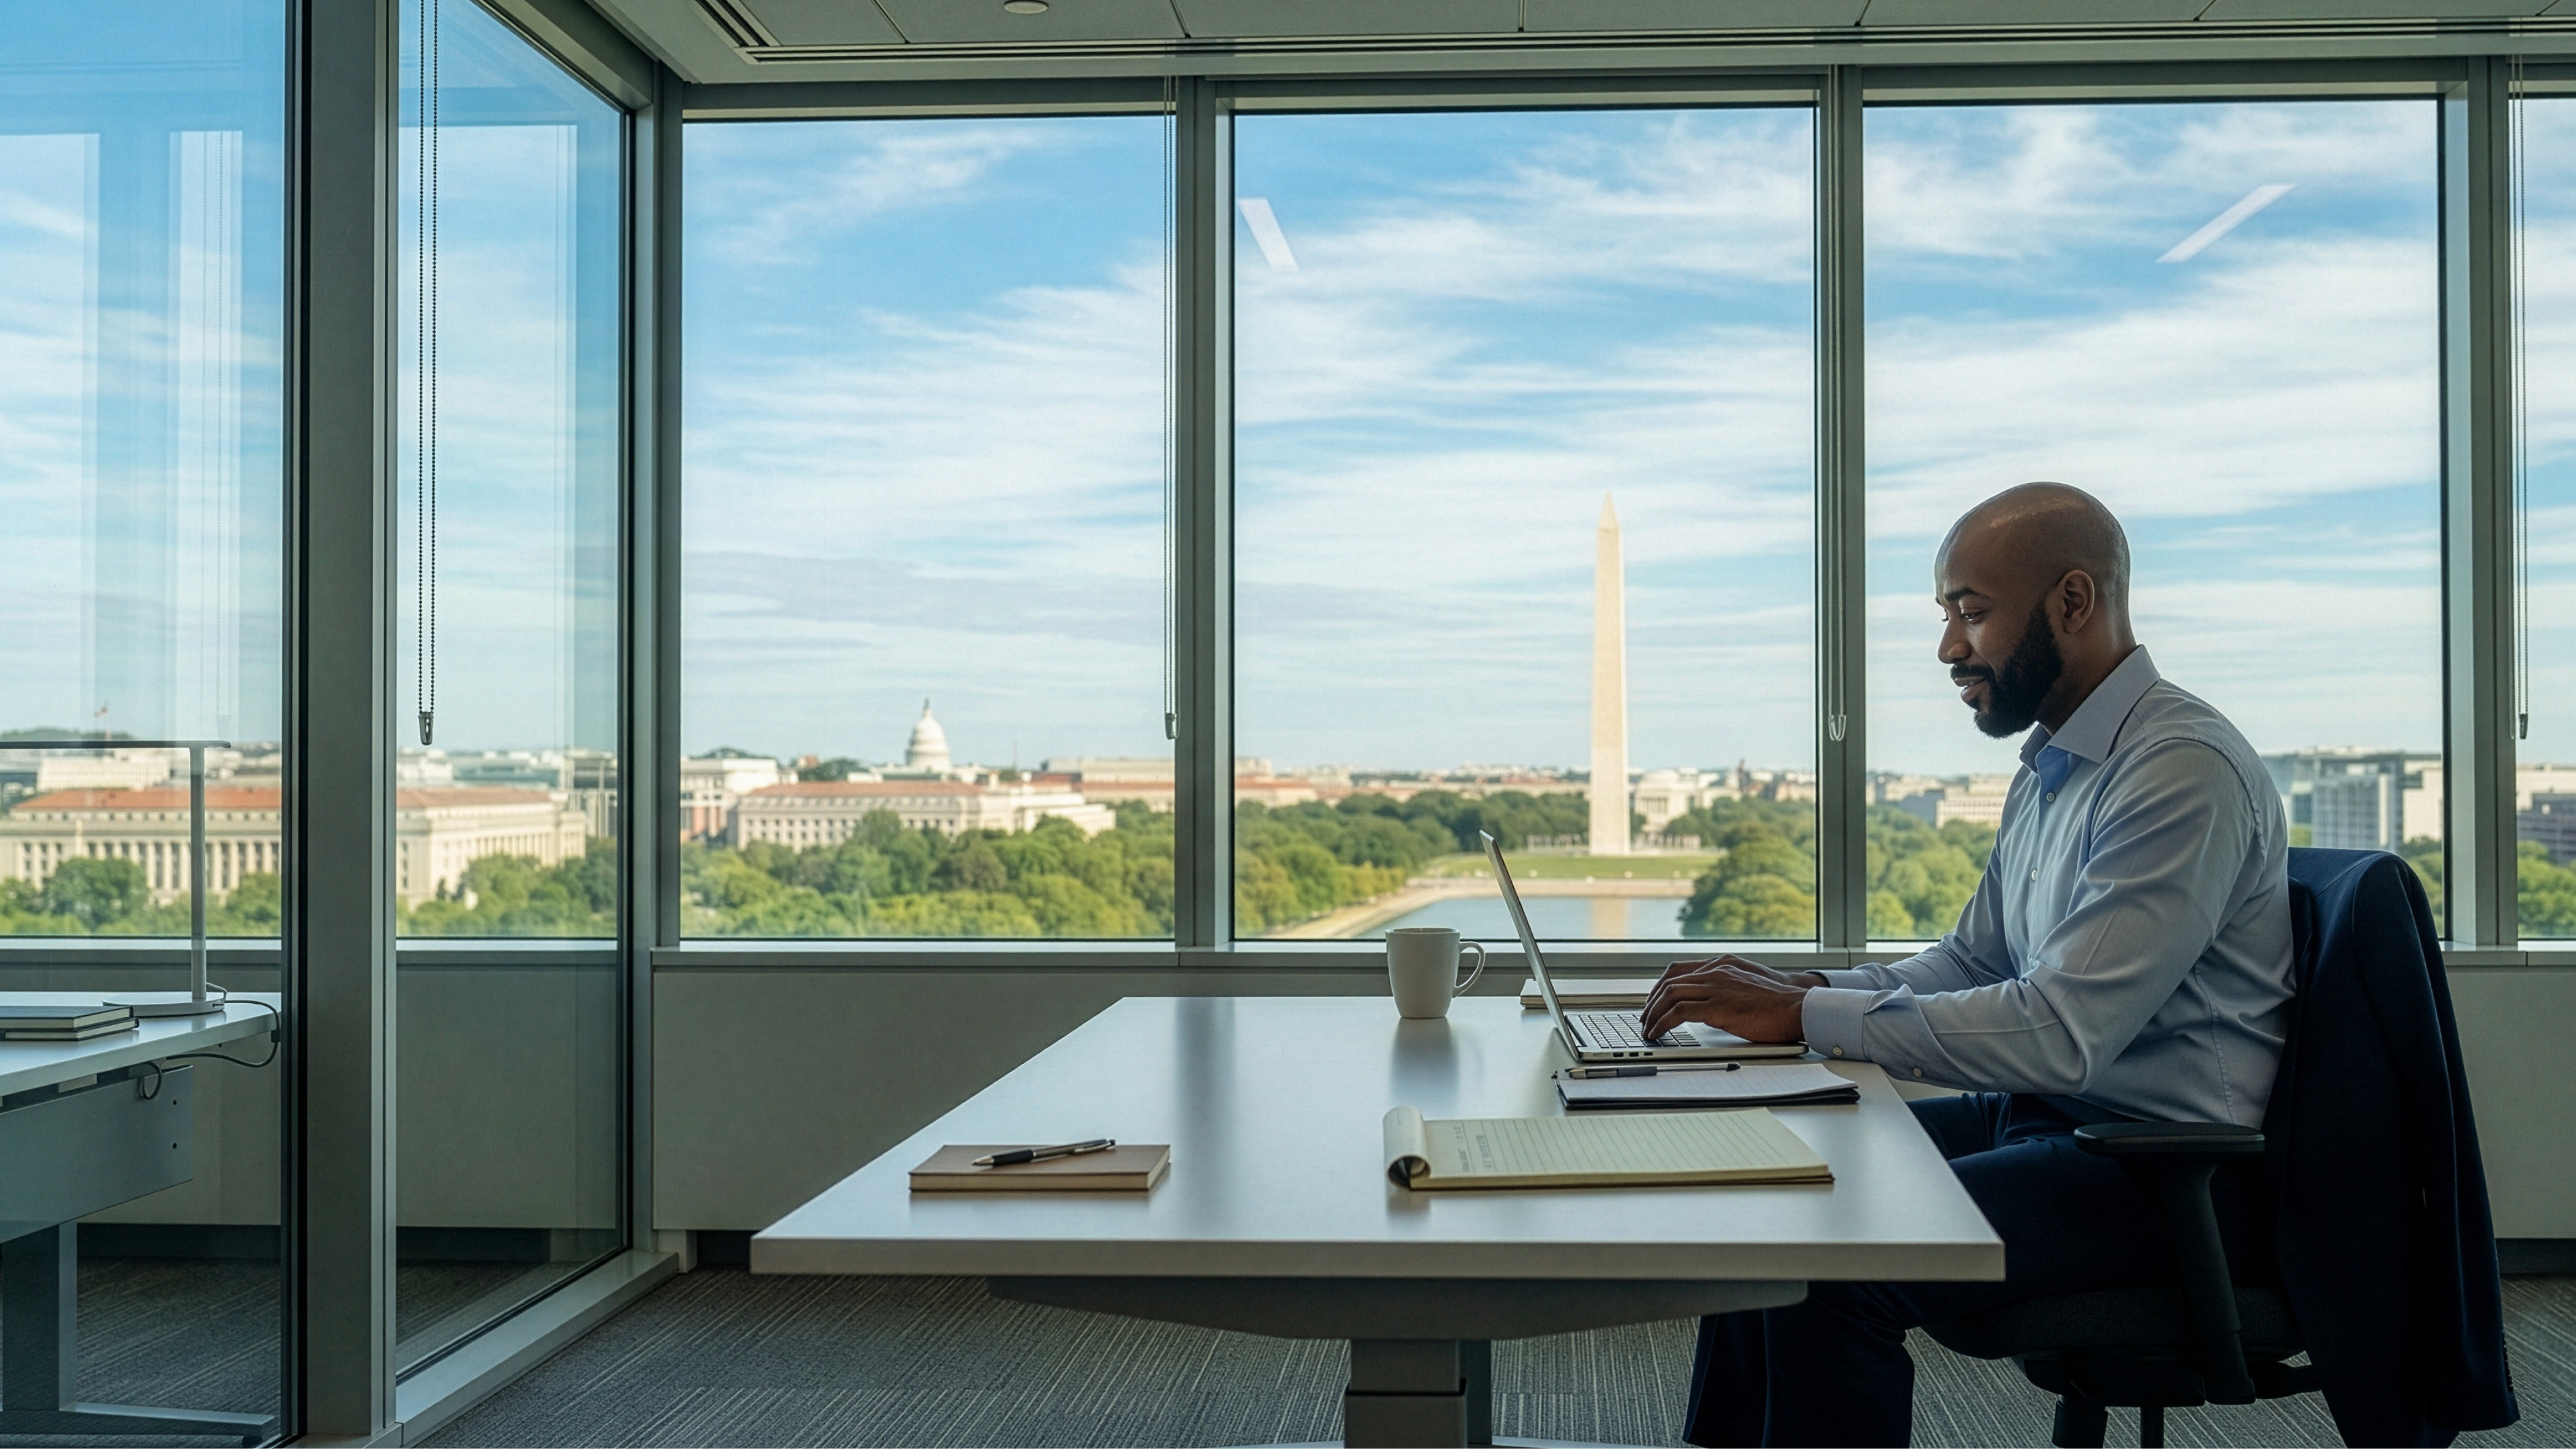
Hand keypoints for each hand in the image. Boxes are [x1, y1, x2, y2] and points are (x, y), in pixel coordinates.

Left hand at [1643, 956, 1814, 1044]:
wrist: (1800, 1006)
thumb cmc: (1781, 1000)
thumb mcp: (1749, 983)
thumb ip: (1729, 986)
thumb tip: (1713, 1002)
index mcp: (1723, 964)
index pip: (1679, 969)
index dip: (1661, 986)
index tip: (1654, 1001)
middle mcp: (1716, 970)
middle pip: (1670, 981)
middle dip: (1652, 1001)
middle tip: (1645, 1018)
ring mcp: (1716, 986)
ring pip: (1670, 994)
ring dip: (1653, 1013)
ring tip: (1648, 1028)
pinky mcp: (1719, 1006)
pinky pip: (1679, 1011)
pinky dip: (1663, 1022)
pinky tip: (1659, 1032)